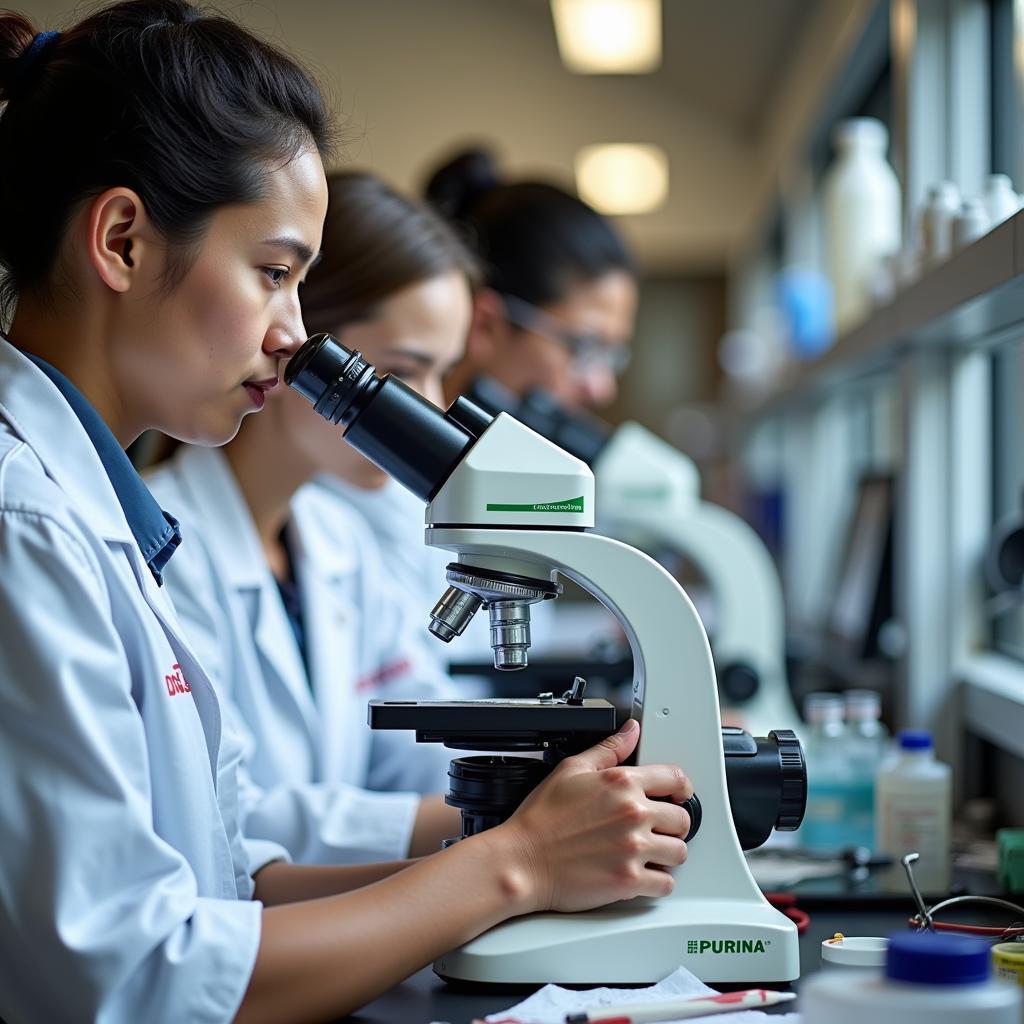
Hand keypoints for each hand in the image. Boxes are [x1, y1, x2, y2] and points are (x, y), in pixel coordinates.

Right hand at [493, 719, 691, 913]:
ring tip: (651, 853)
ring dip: (668, 854)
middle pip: (683, 820)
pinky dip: (658, 882)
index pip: (675, 778)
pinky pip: (666, 884)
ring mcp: (633, 849)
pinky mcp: (629, 881)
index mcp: (622, 783)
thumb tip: (631, 731)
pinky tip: (644, 875)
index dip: (681, 787)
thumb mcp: (571, 770)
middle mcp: (632, 814)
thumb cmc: (541, 819)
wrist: (521, 861)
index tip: (679, 795)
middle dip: (672, 825)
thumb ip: (608, 749)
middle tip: (657, 829)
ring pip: (679, 853)